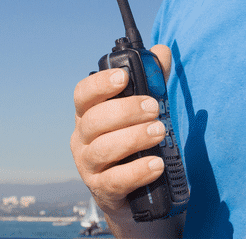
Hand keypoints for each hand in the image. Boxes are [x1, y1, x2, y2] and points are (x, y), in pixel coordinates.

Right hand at [70, 45, 173, 227]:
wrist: (136, 194)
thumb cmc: (136, 144)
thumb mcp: (144, 112)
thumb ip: (153, 82)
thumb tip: (163, 52)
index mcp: (89, 114)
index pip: (83, 94)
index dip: (101, 83)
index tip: (124, 77)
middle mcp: (82, 139)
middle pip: (94, 120)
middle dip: (126, 111)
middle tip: (154, 108)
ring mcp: (88, 166)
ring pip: (103, 148)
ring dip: (133, 138)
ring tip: (159, 132)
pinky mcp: (102, 190)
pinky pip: (115, 180)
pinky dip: (137, 171)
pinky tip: (156, 164)